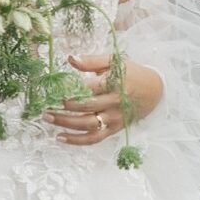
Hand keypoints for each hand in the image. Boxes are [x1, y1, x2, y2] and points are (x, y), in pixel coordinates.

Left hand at [46, 54, 162, 144]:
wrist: (155, 91)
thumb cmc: (132, 73)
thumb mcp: (115, 62)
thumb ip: (92, 61)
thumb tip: (70, 58)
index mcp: (114, 83)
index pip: (90, 88)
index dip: (71, 89)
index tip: (54, 88)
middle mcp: (114, 103)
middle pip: (86, 107)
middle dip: (64, 107)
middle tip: (44, 104)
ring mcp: (114, 118)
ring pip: (87, 125)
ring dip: (65, 123)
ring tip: (47, 117)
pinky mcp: (113, 129)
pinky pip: (94, 138)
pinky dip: (77, 140)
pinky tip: (59, 137)